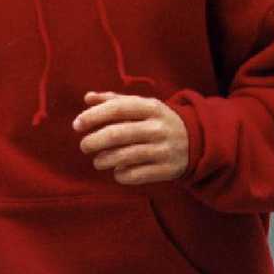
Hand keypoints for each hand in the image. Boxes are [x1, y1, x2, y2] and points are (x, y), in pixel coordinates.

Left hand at [75, 91, 189, 184]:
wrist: (196, 140)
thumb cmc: (158, 121)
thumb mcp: (143, 106)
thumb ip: (115, 101)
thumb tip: (87, 98)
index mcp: (152, 107)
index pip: (118, 108)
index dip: (94, 116)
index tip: (77, 125)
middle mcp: (158, 127)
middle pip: (118, 134)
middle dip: (94, 141)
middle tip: (84, 146)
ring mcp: (164, 149)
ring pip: (125, 156)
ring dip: (104, 160)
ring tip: (98, 161)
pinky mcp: (167, 169)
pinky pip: (135, 175)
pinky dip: (121, 175)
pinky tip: (118, 171)